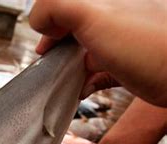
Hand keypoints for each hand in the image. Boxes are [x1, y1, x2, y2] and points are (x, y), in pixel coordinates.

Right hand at [29, 0, 166, 106]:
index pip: (66, 3)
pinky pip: (99, 69)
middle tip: (49, 61)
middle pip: (73, 24)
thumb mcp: (92, 14)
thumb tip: (38, 20)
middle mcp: (115, 14)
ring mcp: (123, 39)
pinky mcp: (129, 64)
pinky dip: (85, 80)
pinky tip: (78, 90)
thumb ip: (55, 6)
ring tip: (61, 79)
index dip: (49, 18)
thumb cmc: (149, 46)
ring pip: (85, 48)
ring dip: (68, 65)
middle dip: (57, 44)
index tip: (45, 40)